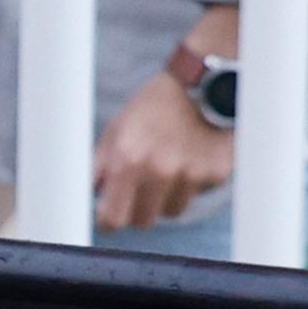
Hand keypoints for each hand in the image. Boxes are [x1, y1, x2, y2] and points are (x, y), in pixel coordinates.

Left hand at [94, 9, 239, 231]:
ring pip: (171, 211)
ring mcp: (191, 175)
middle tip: (137, 193)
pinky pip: (196, 195)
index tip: (107, 219)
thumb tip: (91, 196)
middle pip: (143, 221)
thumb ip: (101, 165)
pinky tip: (190, 158)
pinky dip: (190, 184)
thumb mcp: (117, 129)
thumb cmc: (153, 108)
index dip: (107, 221)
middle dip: (136, 211)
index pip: (112, 217)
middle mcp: (160, 171)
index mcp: (128, 160)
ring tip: (166, 167)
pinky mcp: (216, 175)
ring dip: (165, 198)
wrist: (202, 87)